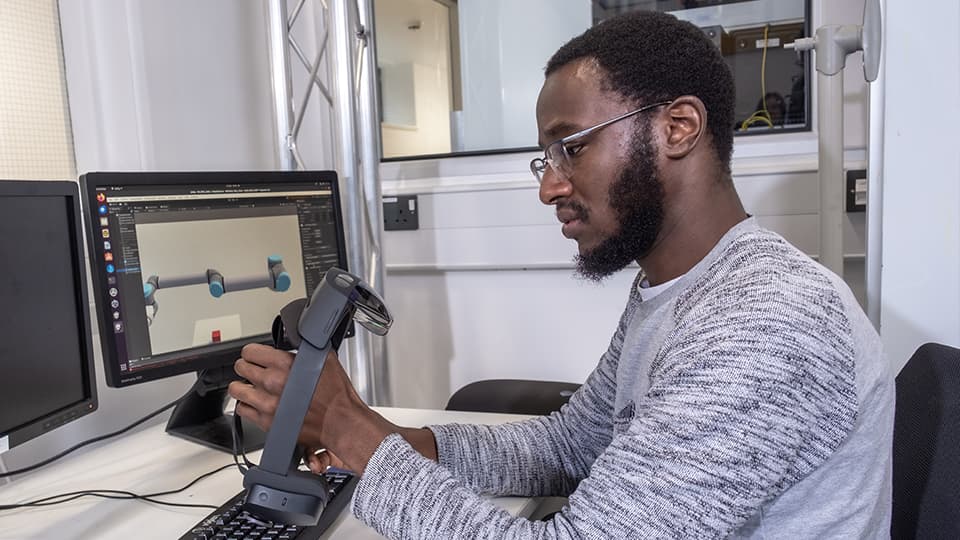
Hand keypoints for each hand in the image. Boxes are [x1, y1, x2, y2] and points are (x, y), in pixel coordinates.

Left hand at [228, 343, 390, 473]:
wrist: (341, 422)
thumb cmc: (336, 396)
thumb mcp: (326, 360)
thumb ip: (306, 349)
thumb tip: (301, 341)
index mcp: (285, 364)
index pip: (250, 351)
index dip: (252, 352)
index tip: (255, 356)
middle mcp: (272, 383)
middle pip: (241, 368)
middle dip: (246, 367)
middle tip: (252, 370)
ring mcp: (267, 404)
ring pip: (236, 390)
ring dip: (242, 386)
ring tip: (249, 387)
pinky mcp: (266, 422)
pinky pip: (243, 410)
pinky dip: (247, 405)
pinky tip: (255, 403)